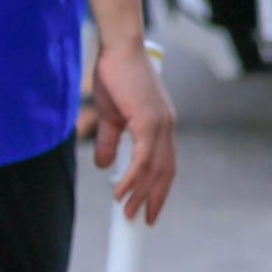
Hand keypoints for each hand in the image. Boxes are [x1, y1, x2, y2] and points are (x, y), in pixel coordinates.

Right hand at [92, 40, 176, 224]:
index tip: (150, 208)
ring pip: (155, 169)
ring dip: (140, 194)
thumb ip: (111, 141)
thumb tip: (105, 165)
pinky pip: (143, 158)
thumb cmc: (116, 77)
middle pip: (167, 171)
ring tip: (126, 213)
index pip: (166, 163)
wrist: (118, 50)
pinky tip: (120, 191)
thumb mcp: (111, 117)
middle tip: (142, 221)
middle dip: (155, 198)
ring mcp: (161, 123)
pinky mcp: (149, 120)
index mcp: (161, 125)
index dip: (160, 187)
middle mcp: (167, 126)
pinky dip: (132, 178)